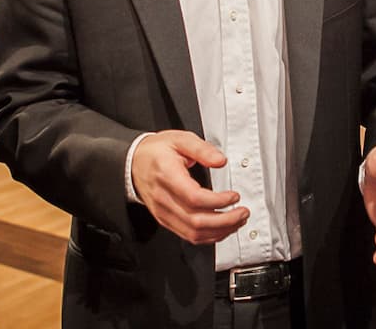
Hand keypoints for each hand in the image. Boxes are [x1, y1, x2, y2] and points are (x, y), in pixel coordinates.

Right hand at [129, 130, 247, 244]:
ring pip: (194, 233)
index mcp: (167, 176)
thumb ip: (202, 149)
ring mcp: (164, 213)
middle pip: (196, 221)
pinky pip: (188, 236)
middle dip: (225, 221)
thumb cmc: (155, 152)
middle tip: (242, 212)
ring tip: (237, 221)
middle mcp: (164, 199)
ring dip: (220, 231)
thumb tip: (220, 160)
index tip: (234, 196)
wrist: (133, 162)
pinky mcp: (166, 220)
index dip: (218, 201)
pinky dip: (209, 236)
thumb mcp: (180, 139)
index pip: (194, 198)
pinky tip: (222, 229)